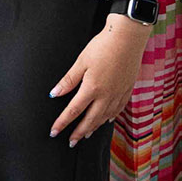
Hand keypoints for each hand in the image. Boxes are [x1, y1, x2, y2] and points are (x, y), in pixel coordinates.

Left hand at [49, 13, 150, 146]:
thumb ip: (68, 80)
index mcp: (92, 89)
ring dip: (94, 127)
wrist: (128, 38)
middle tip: (70, 142)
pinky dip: (110, 117)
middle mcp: (106, 96)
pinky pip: (118, 109)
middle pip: (90, 120)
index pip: (73, 111)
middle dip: (78, 132)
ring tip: (85, 135)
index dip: (62, 123)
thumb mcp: (81, 62)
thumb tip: (54, 94)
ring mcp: (119, 94)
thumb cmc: (102, 47)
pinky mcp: (128, 89)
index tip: (54, 132)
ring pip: (105, 117)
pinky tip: (106, 120)